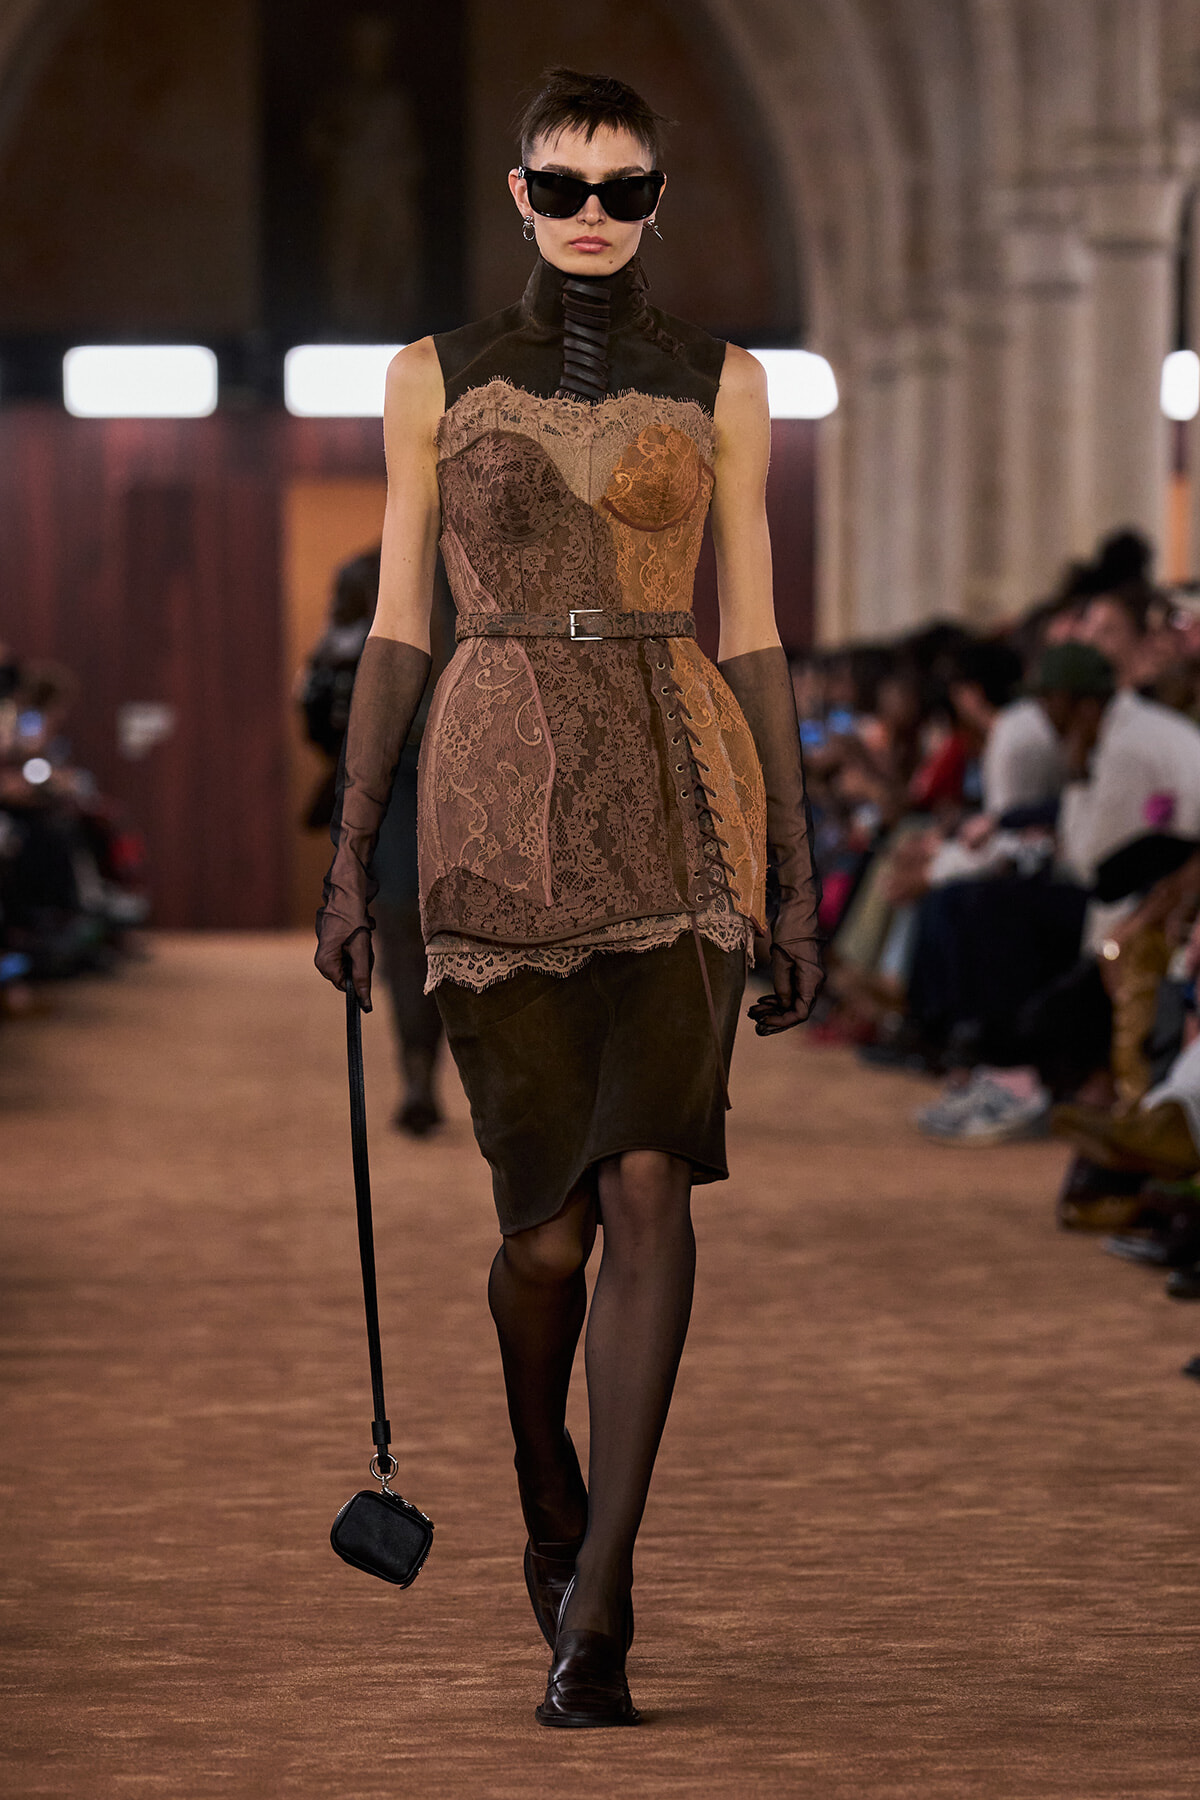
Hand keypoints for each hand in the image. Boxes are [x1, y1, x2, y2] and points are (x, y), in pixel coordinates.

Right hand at [314, 906, 373, 1009]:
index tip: (366, 961)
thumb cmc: (351, 916)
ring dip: (366, 947)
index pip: (345, 985)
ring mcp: (331, 944)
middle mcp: (324, 954)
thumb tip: (365, 1003)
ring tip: (365, 930)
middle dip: (363, 959)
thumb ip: (362, 977)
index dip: (360, 979)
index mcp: (324, 962)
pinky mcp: (339, 935)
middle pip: (351, 971)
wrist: (349, 886)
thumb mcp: (360, 949)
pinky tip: (364, 923)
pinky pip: (356, 945)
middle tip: (365, 943)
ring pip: (356, 958)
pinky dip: (364, 937)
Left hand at [747, 897, 823, 1033]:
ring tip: (753, 1013)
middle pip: (797, 1012)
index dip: (782, 1021)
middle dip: (776, 1020)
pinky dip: (776, 1000)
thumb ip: (782, 985)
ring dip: (773, 1011)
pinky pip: (791, 993)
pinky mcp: (801, 973)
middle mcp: (814, 982)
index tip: (763, 1021)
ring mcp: (808, 978)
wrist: (798, 911)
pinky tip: (762, 1002)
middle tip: (756, 1026)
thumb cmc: (790, 930)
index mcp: (812, 980)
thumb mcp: (781, 959)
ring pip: (793, 1004)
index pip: (800, 1012)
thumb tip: (781, 1005)